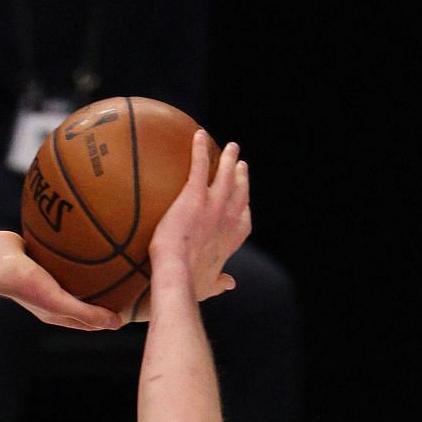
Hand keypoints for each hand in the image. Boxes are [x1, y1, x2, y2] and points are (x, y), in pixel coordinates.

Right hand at [0, 232, 123, 330]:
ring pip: (79, 274)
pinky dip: (83, 247)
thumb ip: (87, 313)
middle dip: (109, 293)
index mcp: (57, 312)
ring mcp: (48, 275)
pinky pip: (69, 252)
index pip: (91, 321)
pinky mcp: (43, 255)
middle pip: (88, 297)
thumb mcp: (58, 303)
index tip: (135, 310)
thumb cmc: (23, 285)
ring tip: (120, 254)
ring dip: (97, 268)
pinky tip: (98, 233)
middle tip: (134, 282)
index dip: (112, 318)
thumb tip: (118, 323)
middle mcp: (54, 295)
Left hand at [147, 132, 250, 302]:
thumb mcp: (207, 286)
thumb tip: (229, 284)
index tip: (245, 201)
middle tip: (241, 165)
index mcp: (230, 240)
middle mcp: (227, 218)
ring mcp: (214, 204)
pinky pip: (199, 165)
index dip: (244, 209)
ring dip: (229, 159)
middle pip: (239, 193)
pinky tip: (198, 135)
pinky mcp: (195, 195)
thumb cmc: (188, 285)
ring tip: (230, 147)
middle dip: (241, 178)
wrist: (177, 274)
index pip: (243, 221)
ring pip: (226, 175)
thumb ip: (218, 283)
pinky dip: (199, 149)